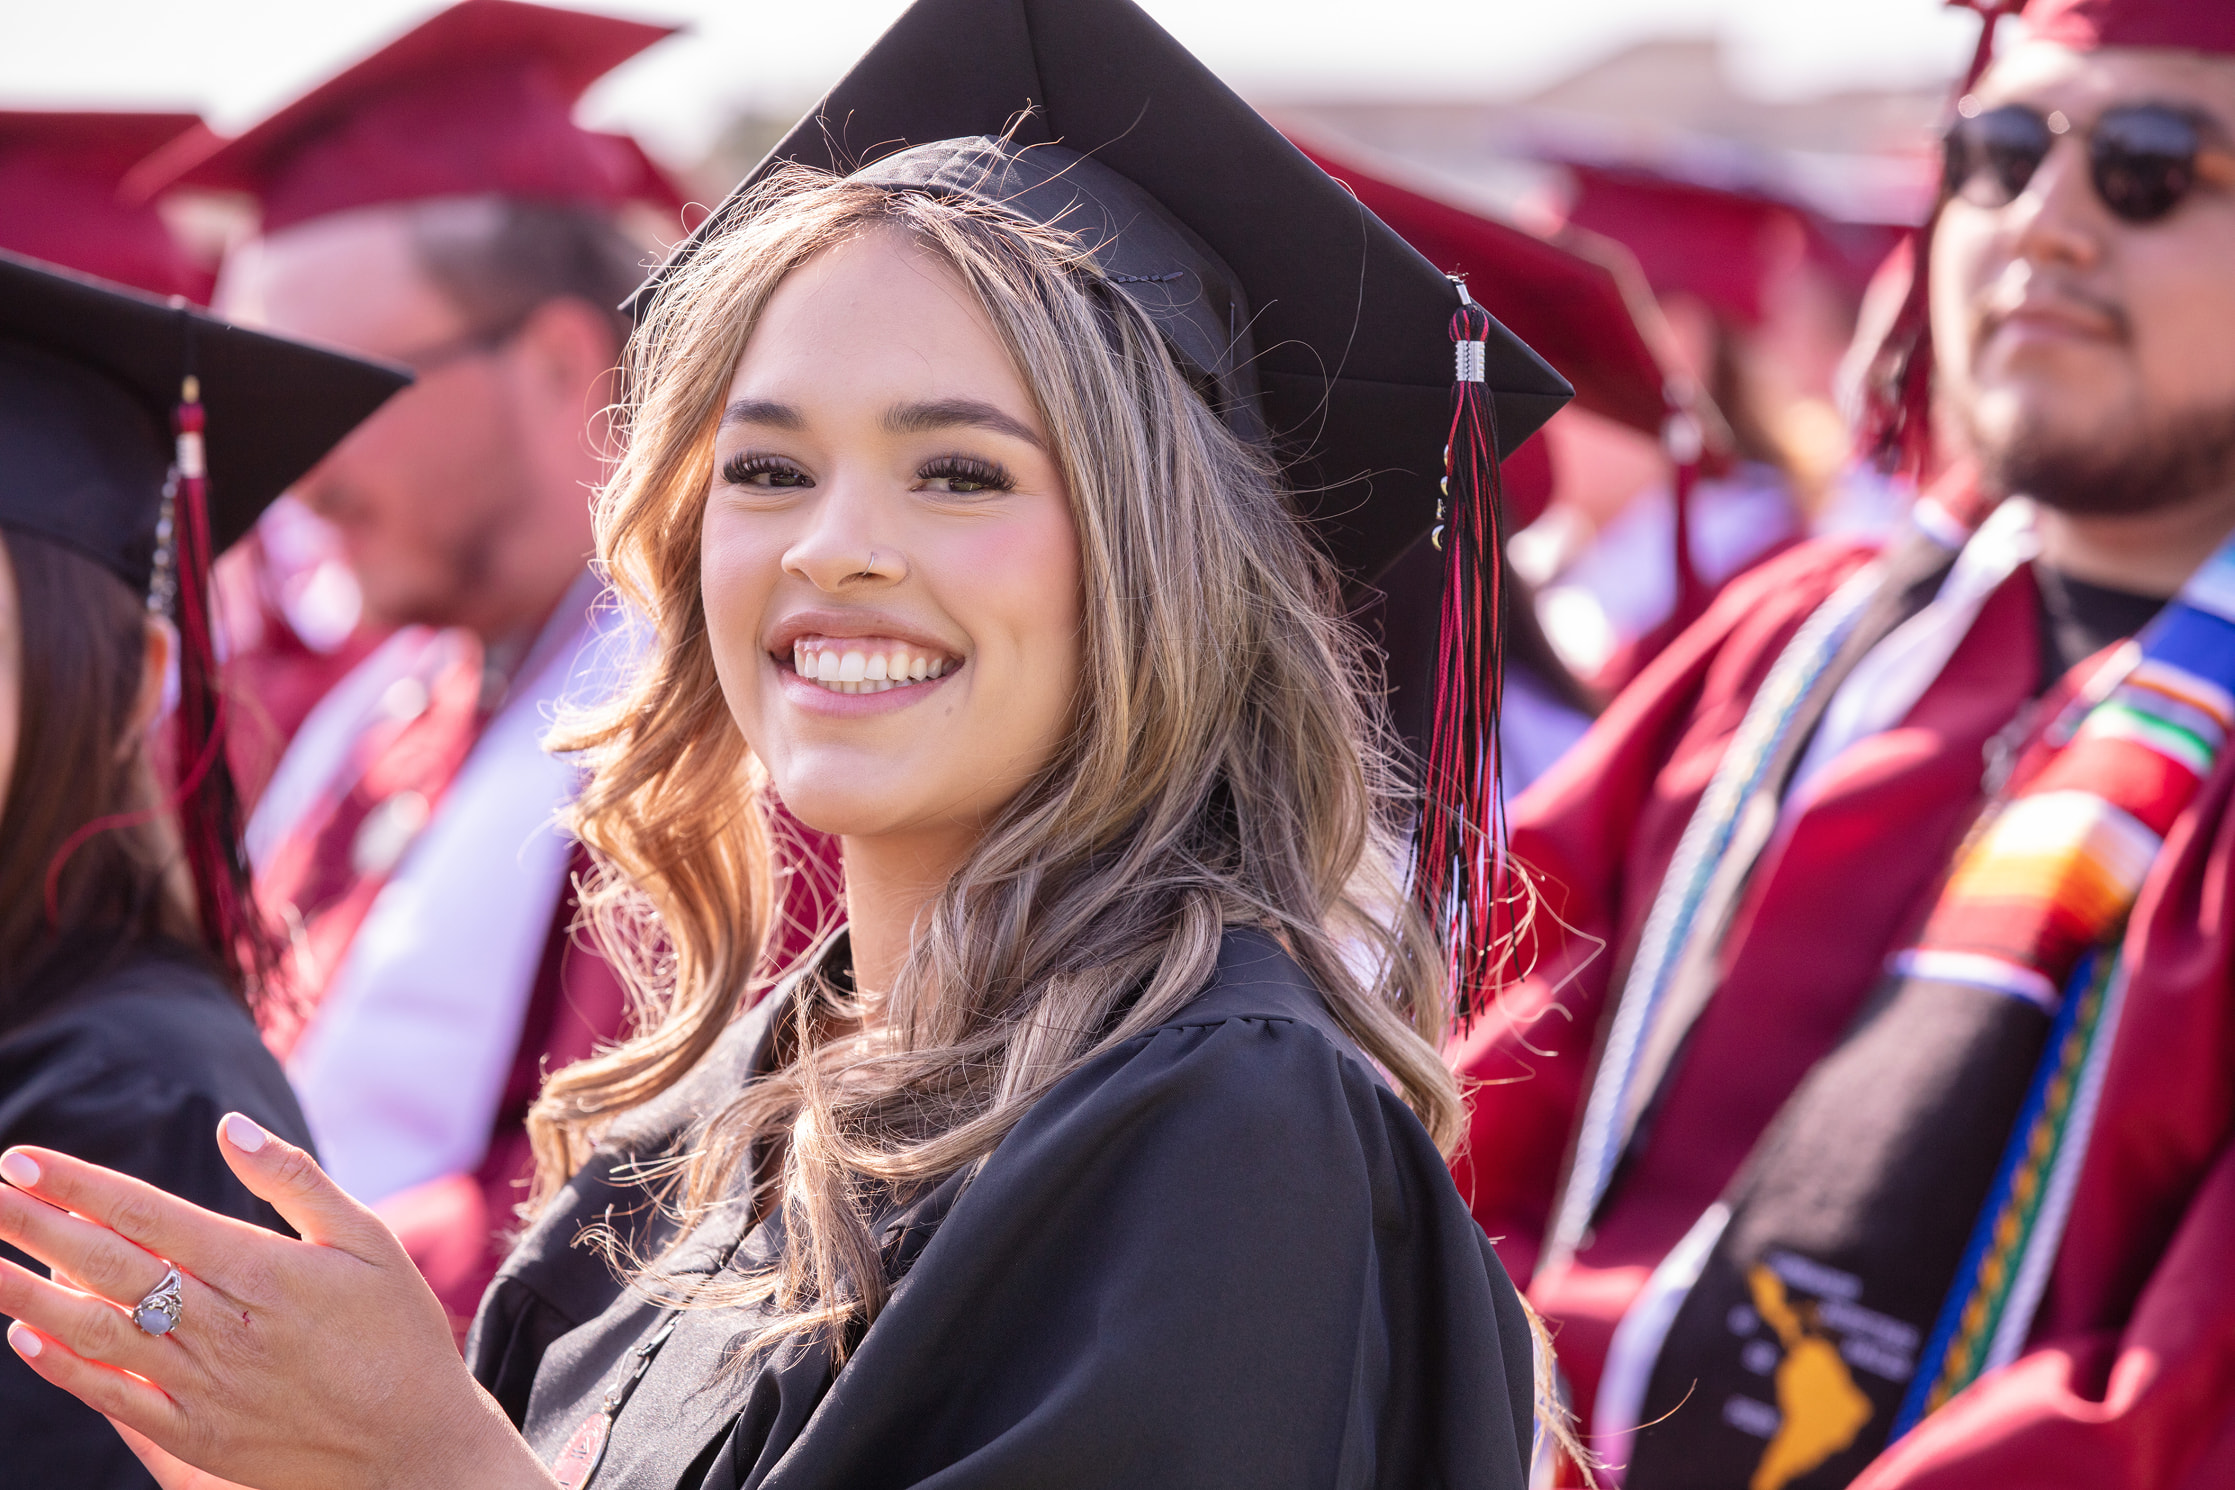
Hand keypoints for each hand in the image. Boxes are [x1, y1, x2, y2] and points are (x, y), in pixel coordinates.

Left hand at [0, 1114, 556, 1489]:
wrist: (415, 1451)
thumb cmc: (400, 1335)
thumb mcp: (371, 1242)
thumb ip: (296, 1183)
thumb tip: (228, 1127)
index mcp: (267, 1272)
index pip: (152, 1215)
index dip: (83, 1186)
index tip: (23, 1159)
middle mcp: (225, 1328)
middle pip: (111, 1266)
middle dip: (38, 1226)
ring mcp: (205, 1387)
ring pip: (99, 1331)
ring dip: (29, 1294)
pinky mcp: (198, 1436)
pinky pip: (115, 1398)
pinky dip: (66, 1366)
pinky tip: (28, 1333)